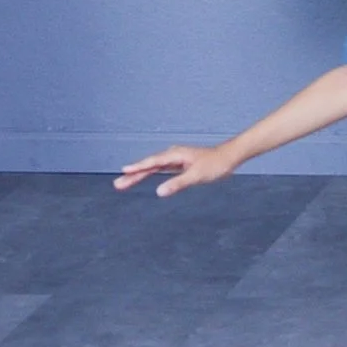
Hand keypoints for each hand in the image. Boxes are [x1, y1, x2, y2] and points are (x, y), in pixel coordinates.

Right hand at [115, 144, 237, 197]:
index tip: (123, 171)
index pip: (152, 163)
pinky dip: (151, 173)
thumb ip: (178, 183)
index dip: (137, 168)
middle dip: (133, 175)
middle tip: (118, 185)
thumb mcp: (196, 176)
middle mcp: (173, 155)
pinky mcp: (180, 164)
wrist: (229, 157)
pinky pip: (161, 169)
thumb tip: (159, 191)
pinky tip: (144, 176)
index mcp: (175, 155)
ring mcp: (176, 159)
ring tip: (123, 183)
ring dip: (139, 175)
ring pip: (153, 168)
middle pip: (149, 166)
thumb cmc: (215, 164)